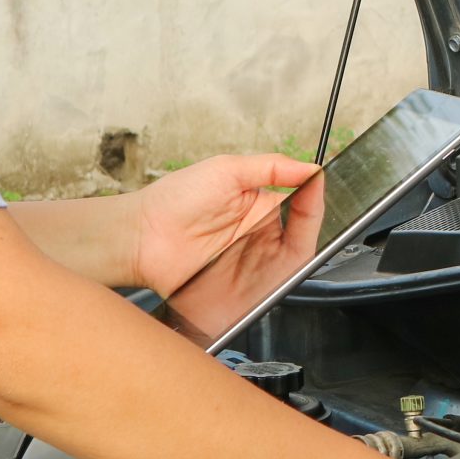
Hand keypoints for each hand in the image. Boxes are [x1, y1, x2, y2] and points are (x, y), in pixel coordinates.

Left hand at [131, 153, 319, 297]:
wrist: (141, 235)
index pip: (301, 207)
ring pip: (292, 266)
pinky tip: (277, 264)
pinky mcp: (240, 292)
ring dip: (299, 253)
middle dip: (314, 227)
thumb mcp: (227, 169)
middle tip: (310, 213)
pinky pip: (270, 291)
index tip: (318, 186)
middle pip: (303, 239)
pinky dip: (280, 281)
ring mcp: (250, 266)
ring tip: (295, 237)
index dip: (314, 199)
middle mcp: (259, 238)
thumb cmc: (174, 200)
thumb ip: (271, 167)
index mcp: (260, 208)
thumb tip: (310, 166)